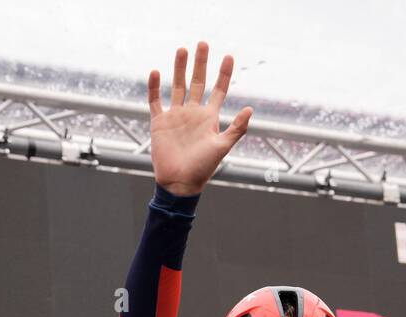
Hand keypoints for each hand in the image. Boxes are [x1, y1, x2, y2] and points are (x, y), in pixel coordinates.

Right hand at [147, 41, 252, 196]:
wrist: (179, 183)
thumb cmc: (202, 169)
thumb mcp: (222, 147)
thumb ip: (236, 128)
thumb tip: (251, 109)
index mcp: (209, 118)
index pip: (219, 90)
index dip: (224, 74)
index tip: (229, 56)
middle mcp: (193, 113)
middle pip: (197, 82)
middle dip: (200, 63)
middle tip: (203, 43)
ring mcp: (176, 116)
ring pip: (178, 86)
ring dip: (179, 69)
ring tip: (182, 50)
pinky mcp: (160, 122)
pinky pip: (156, 100)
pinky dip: (154, 87)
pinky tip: (156, 72)